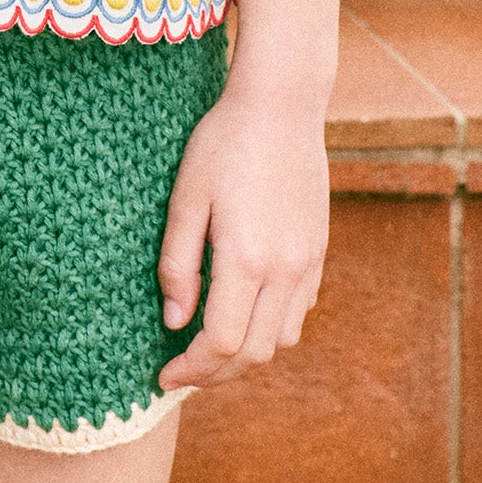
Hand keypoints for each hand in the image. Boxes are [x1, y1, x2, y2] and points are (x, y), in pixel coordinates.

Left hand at [156, 87, 331, 390]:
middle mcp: (285, 269)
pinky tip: (242, 311)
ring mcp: (308, 262)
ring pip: (281, 338)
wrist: (282, 106)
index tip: (163, 376)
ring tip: (210, 346)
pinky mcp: (318, 251)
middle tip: (181, 373)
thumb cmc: (223, 144)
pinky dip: (269, 326)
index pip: (221, 343)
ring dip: (246, 354)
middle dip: (215, 375)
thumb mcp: (184, 199)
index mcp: (246, 258)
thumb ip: (177, 265)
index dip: (190, 370)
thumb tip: (174, 322)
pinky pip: (298, 310)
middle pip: (254, 354)